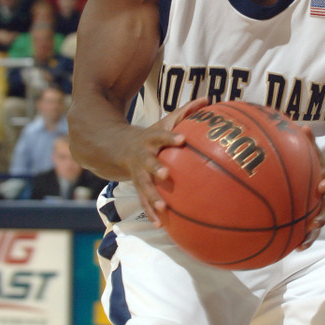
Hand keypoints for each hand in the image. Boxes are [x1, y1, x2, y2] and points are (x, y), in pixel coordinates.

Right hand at [129, 96, 210, 224]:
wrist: (116, 147)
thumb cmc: (151, 136)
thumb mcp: (164, 122)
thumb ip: (186, 112)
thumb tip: (208, 99)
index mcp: (151, 139)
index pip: (161, 136)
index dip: (170, 137)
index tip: (182, 140)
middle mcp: (142, 156)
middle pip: (149, 163)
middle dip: (156, 169)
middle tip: (166, 175)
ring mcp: (138, 173)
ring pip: (144, 186)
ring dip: (152, 196)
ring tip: (162, 207)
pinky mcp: (137, 186)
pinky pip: (144, 200)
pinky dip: (151, 212)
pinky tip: (160, 224)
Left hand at [297, 130, 324, 248]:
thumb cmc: (319, 166)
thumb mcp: (317, 153)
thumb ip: (310, 143)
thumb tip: (303, 126)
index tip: (323, 185)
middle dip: (321, 216)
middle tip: (315, 223)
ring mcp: (321, 210)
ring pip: (318, 224)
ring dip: (311, 235)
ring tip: (302, 245)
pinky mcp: (314, 219)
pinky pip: (309, 231)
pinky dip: (302, 239)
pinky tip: (292, 249)